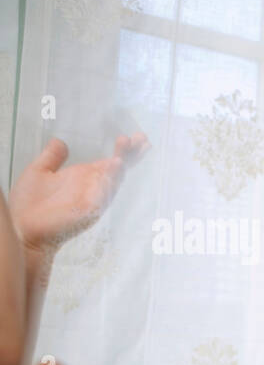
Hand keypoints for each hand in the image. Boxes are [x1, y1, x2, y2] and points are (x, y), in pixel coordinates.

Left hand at [8, 135, 148, 259]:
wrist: (21, 227)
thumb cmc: (29, 204)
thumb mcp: (39, 172)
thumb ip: (52, 157)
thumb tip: (60, 141)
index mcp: (84, 177)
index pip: (110, 162)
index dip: (123, 150)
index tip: (132, 137)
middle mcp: (93, 187)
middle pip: (119, 170)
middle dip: (131, 154)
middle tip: (141, 138)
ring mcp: (93, 199)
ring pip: (114, 180)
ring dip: (121, 164)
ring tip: (127, 146)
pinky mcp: (88, 209)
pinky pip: (104, 193)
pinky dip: (111, 180)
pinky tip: (115, 165)